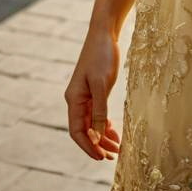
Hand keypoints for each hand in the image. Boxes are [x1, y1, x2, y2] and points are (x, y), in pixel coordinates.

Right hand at [65, 31, 120, 161]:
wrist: (104, 33)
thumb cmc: (102, 55)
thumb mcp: (102, 84)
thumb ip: (100, 110)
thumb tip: (98, 136)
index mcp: (74, 99)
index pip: (77, 131)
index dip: (88, 147)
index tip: (101, 158)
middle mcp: (77, 100)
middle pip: (85, 130)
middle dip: (98, 145)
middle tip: (114, 156)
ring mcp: (85, 96)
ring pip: (93, 124)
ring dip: (103, 137)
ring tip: (117, 148)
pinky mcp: (95, 91)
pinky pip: (98, 114)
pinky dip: (105, 125)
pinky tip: (115, 132)